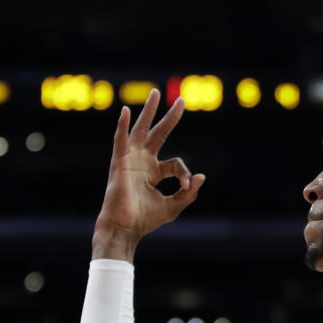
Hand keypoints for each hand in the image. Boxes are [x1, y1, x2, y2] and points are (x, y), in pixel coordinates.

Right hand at [93, 89, 204, 259]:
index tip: (188, 186)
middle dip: (169, 118)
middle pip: (158, 134)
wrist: (126, 228)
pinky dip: (123, 125)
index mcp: (154, 172)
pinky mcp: (120, 162)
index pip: (176, 163)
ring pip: (141, 129)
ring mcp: (131, 159)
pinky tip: (127, 111)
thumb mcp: (174, 206)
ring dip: (148, 111)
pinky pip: (120, 139)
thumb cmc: (146, 220)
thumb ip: (188, 193)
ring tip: (156, 93)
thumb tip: (202, 176)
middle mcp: (142, 162)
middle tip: (181, 101)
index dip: (185, 173)